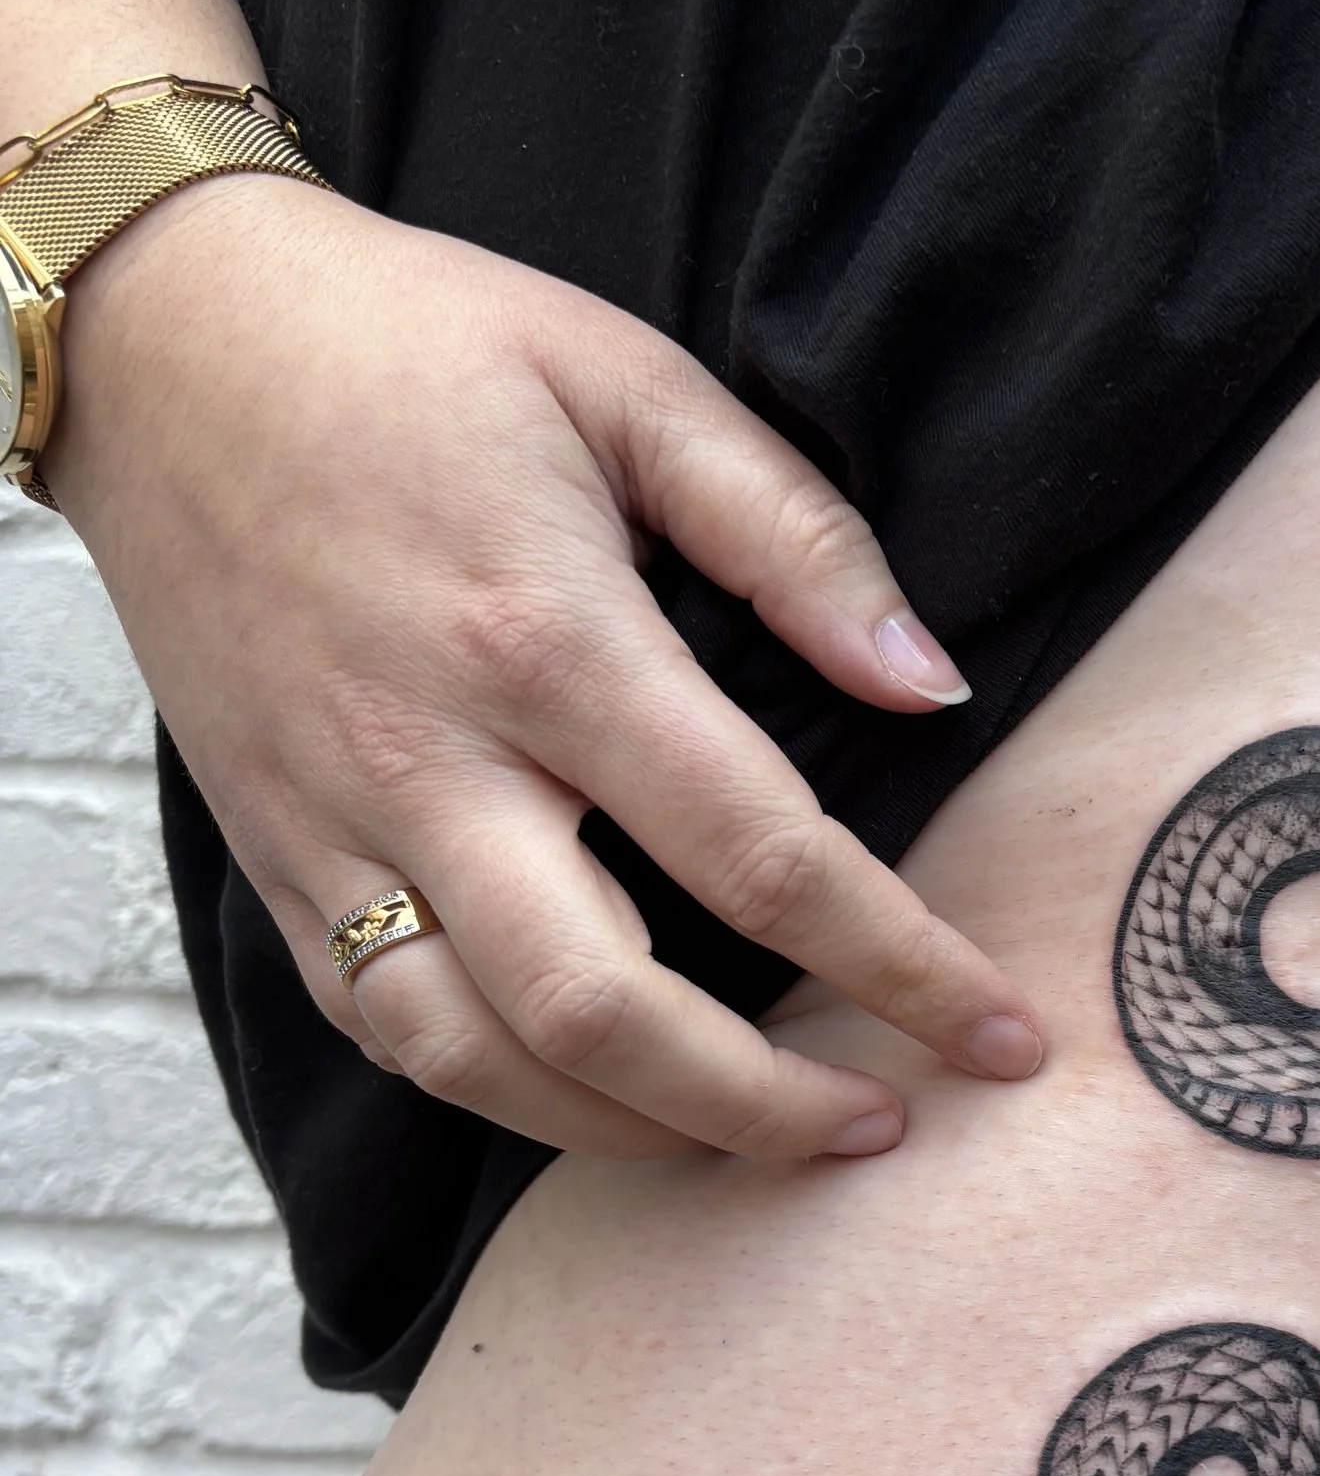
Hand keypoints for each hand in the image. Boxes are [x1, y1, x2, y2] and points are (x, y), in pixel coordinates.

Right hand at [46, 176, 1045, 1162]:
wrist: (165, 340)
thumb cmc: (414, 346)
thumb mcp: (631, 380)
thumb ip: (793, 536)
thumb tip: (924, 684)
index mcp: (546, 639)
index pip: (757, 854)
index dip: (899, 963)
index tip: (998, 1032)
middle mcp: (429, 759)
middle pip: (606, 1012)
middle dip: (767, 1107)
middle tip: (886, 1127)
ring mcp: (331, 823)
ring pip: (479, 1058)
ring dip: (637, 1129)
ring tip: (761, 1135)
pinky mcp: (273, 853)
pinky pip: (384, 1025)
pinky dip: (505, 1090)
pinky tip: (606, 1092)